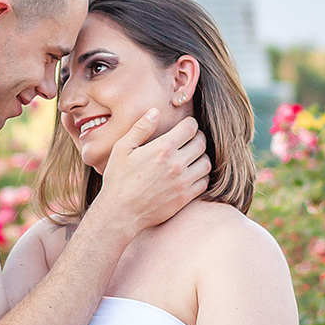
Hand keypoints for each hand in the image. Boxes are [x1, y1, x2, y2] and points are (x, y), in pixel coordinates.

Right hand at [97, 111, 210, 237]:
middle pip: (201, 143)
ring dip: (201, 156)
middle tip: (190, 139)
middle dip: (197, 137)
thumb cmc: (118, 179)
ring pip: (206, 163)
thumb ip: (141, 128)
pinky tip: (190, 173)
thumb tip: (155, 111)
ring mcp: (182, 182)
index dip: (190, 123)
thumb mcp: (122, 149)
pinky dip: (201, 175)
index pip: (190, 128)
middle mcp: (176, 164)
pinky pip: (204, 182)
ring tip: (191, 156)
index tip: (185, 126)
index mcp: (162, 149)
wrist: (120, 212)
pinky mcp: (184, 197)